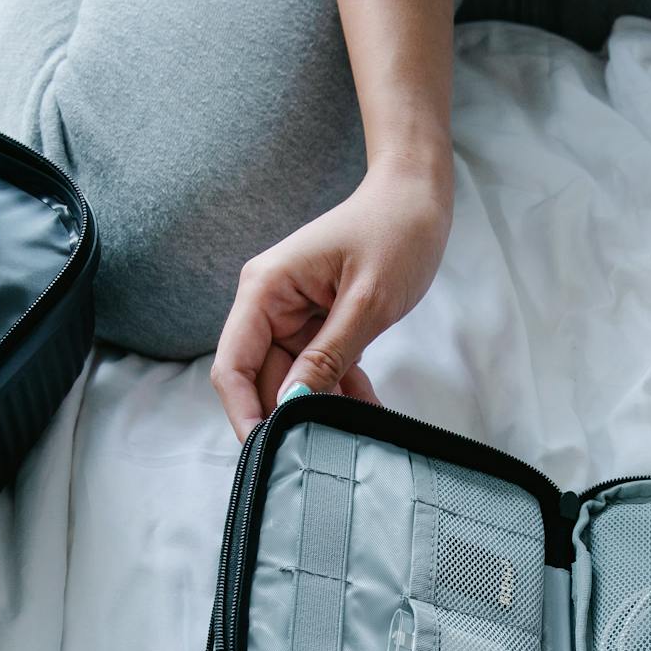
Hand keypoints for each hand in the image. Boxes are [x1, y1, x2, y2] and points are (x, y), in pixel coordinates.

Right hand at [211, 158, 453, 436]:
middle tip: (326, 451)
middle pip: (262, 379)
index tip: (266, 451)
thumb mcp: (367, 300)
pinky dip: (341, 392)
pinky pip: (319, 371)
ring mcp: (293, 317)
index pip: (233, 364)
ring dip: (322, 409)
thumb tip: (293, 403)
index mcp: (265, 290)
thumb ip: (329, 355)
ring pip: (294, 382)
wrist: (417, 198)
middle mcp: (270, 305)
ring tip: (355, 436)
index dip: (243, 412)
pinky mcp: (318, 325)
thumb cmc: (394, 232)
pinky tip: (367, 414)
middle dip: (291, 416)